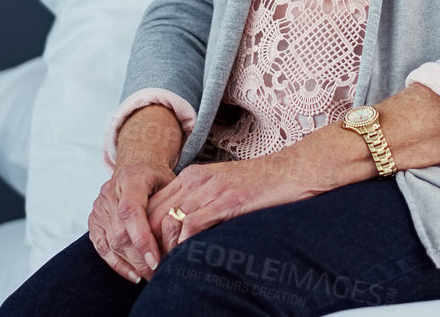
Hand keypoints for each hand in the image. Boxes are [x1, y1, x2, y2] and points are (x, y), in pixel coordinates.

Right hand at [89, 160, 174, 283]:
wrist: (136, 168)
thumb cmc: (157, 178)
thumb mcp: (170, 181)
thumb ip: (173, 202)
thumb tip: (182, 230)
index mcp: (130, 179)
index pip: (131, 211)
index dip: (142, 238)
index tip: (156, 260)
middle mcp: (110, 193)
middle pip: (121, 233)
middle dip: (140, 258)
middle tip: (159, 274)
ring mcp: (99, 208)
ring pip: (111, 243)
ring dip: (131, 264)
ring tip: (151, 276)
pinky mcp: (94, 220)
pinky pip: (102, 247)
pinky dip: (117, 264)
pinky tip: (133, 274)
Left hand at [146, 153, 319, 259]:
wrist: (293, 170)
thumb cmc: (261, 184)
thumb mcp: (222, 189)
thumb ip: (200, 204)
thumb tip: (182, 234)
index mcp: (191, 177)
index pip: (152, 206)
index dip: (145, 233)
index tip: (150, 256)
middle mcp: (195, 180)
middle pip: (153, 214)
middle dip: (149, 244)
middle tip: (153, 268)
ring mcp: (210, 189)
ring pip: (169, 221)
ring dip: (164, 250)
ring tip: (167, 268)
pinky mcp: (227, 200)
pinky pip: (193, 224)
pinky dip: (184, 245)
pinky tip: (187, 258)